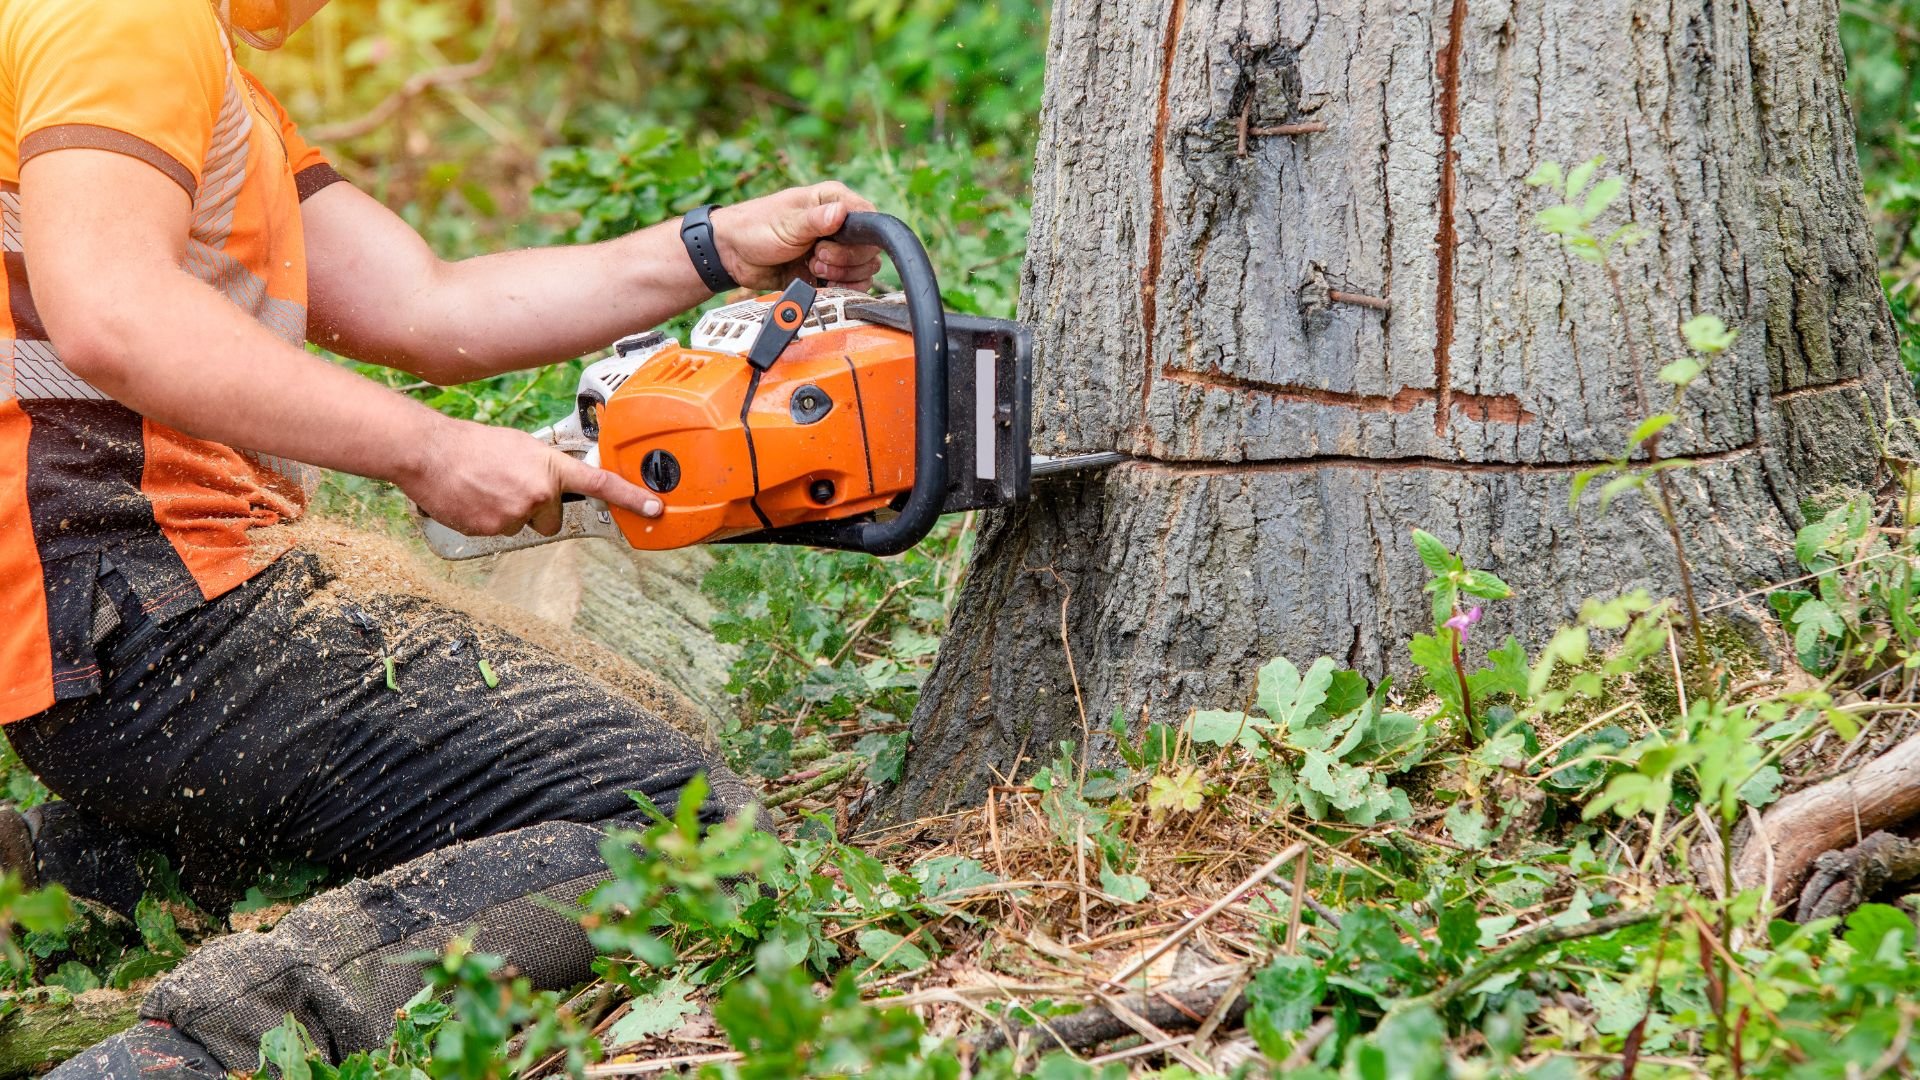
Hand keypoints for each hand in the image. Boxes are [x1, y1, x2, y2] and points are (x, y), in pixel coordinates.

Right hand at [400, 417, 662, 536]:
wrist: (430, 453)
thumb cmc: (472, 444)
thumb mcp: (519, 445)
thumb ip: (544, 465)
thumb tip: (556, 480)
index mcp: (550, 466)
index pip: (599, 484)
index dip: (629, 497)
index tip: (654, 509)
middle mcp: (540, 492)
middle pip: (552, 517)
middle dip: (537, 507)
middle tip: (508, 485)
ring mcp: (517, 514)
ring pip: (525, 525)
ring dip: (510, 512)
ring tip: (485, 487)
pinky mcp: (495, 530)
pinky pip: (502, 532)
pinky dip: (490, 519)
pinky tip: (473, 498)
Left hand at [711, 182, 882, 290]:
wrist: (733, 255)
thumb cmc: (755, 227)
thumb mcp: (786, 223)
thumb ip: (815, 220)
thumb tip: (841, 213)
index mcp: (833, 201)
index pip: (870, 220)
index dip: (858, 239)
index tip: (829, 245)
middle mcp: (840, 224)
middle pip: (869, 250)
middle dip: (845, 261)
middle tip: (816, 257)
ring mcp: (836, 249)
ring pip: (864, 270)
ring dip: (841, 276)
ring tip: (812, 267)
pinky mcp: (829, 271)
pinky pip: (851, 285)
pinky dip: (840, 289)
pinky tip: (819, 282)